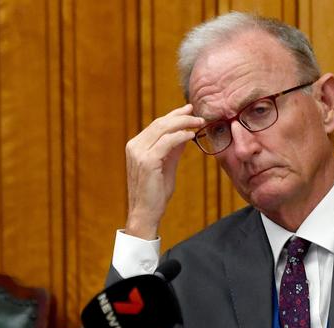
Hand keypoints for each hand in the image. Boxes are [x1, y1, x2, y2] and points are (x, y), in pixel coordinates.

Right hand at [124, 104, 203, 238]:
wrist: (146, 212)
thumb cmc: (156, 192)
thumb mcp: (167, 165)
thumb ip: (173, 149)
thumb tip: (186, 134)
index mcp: (136, 146)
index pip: (157, 125)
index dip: (174, 115)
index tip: (189, 110)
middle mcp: (134, 146)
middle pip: (160, 123)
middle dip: (181, 116)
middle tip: (198, 114)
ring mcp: (138, 153)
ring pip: (163, 129)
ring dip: (183, 123)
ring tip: (199, 122)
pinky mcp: (146, 161)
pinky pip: (166, 142)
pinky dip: (180, 136)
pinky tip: (191, 135)